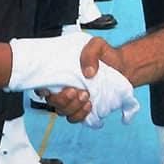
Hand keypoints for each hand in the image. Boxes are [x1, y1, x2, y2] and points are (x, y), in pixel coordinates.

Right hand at [7, 34, 138, 128]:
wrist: (122, 67)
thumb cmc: (105, 55)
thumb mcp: (98, 45)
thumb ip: (91, 52)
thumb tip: (88, 71)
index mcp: (61, 71)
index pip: (42, 83)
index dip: (41, 90)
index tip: (48, 90)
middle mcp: (63, 86)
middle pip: (51, 101)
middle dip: (62, 99)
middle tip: (76, 91)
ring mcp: (72, 99)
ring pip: (62, 111)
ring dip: (72, 107)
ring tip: (86, 96)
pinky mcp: (82, 108)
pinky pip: (74, 118)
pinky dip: (80, 115)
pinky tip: (89, 105)